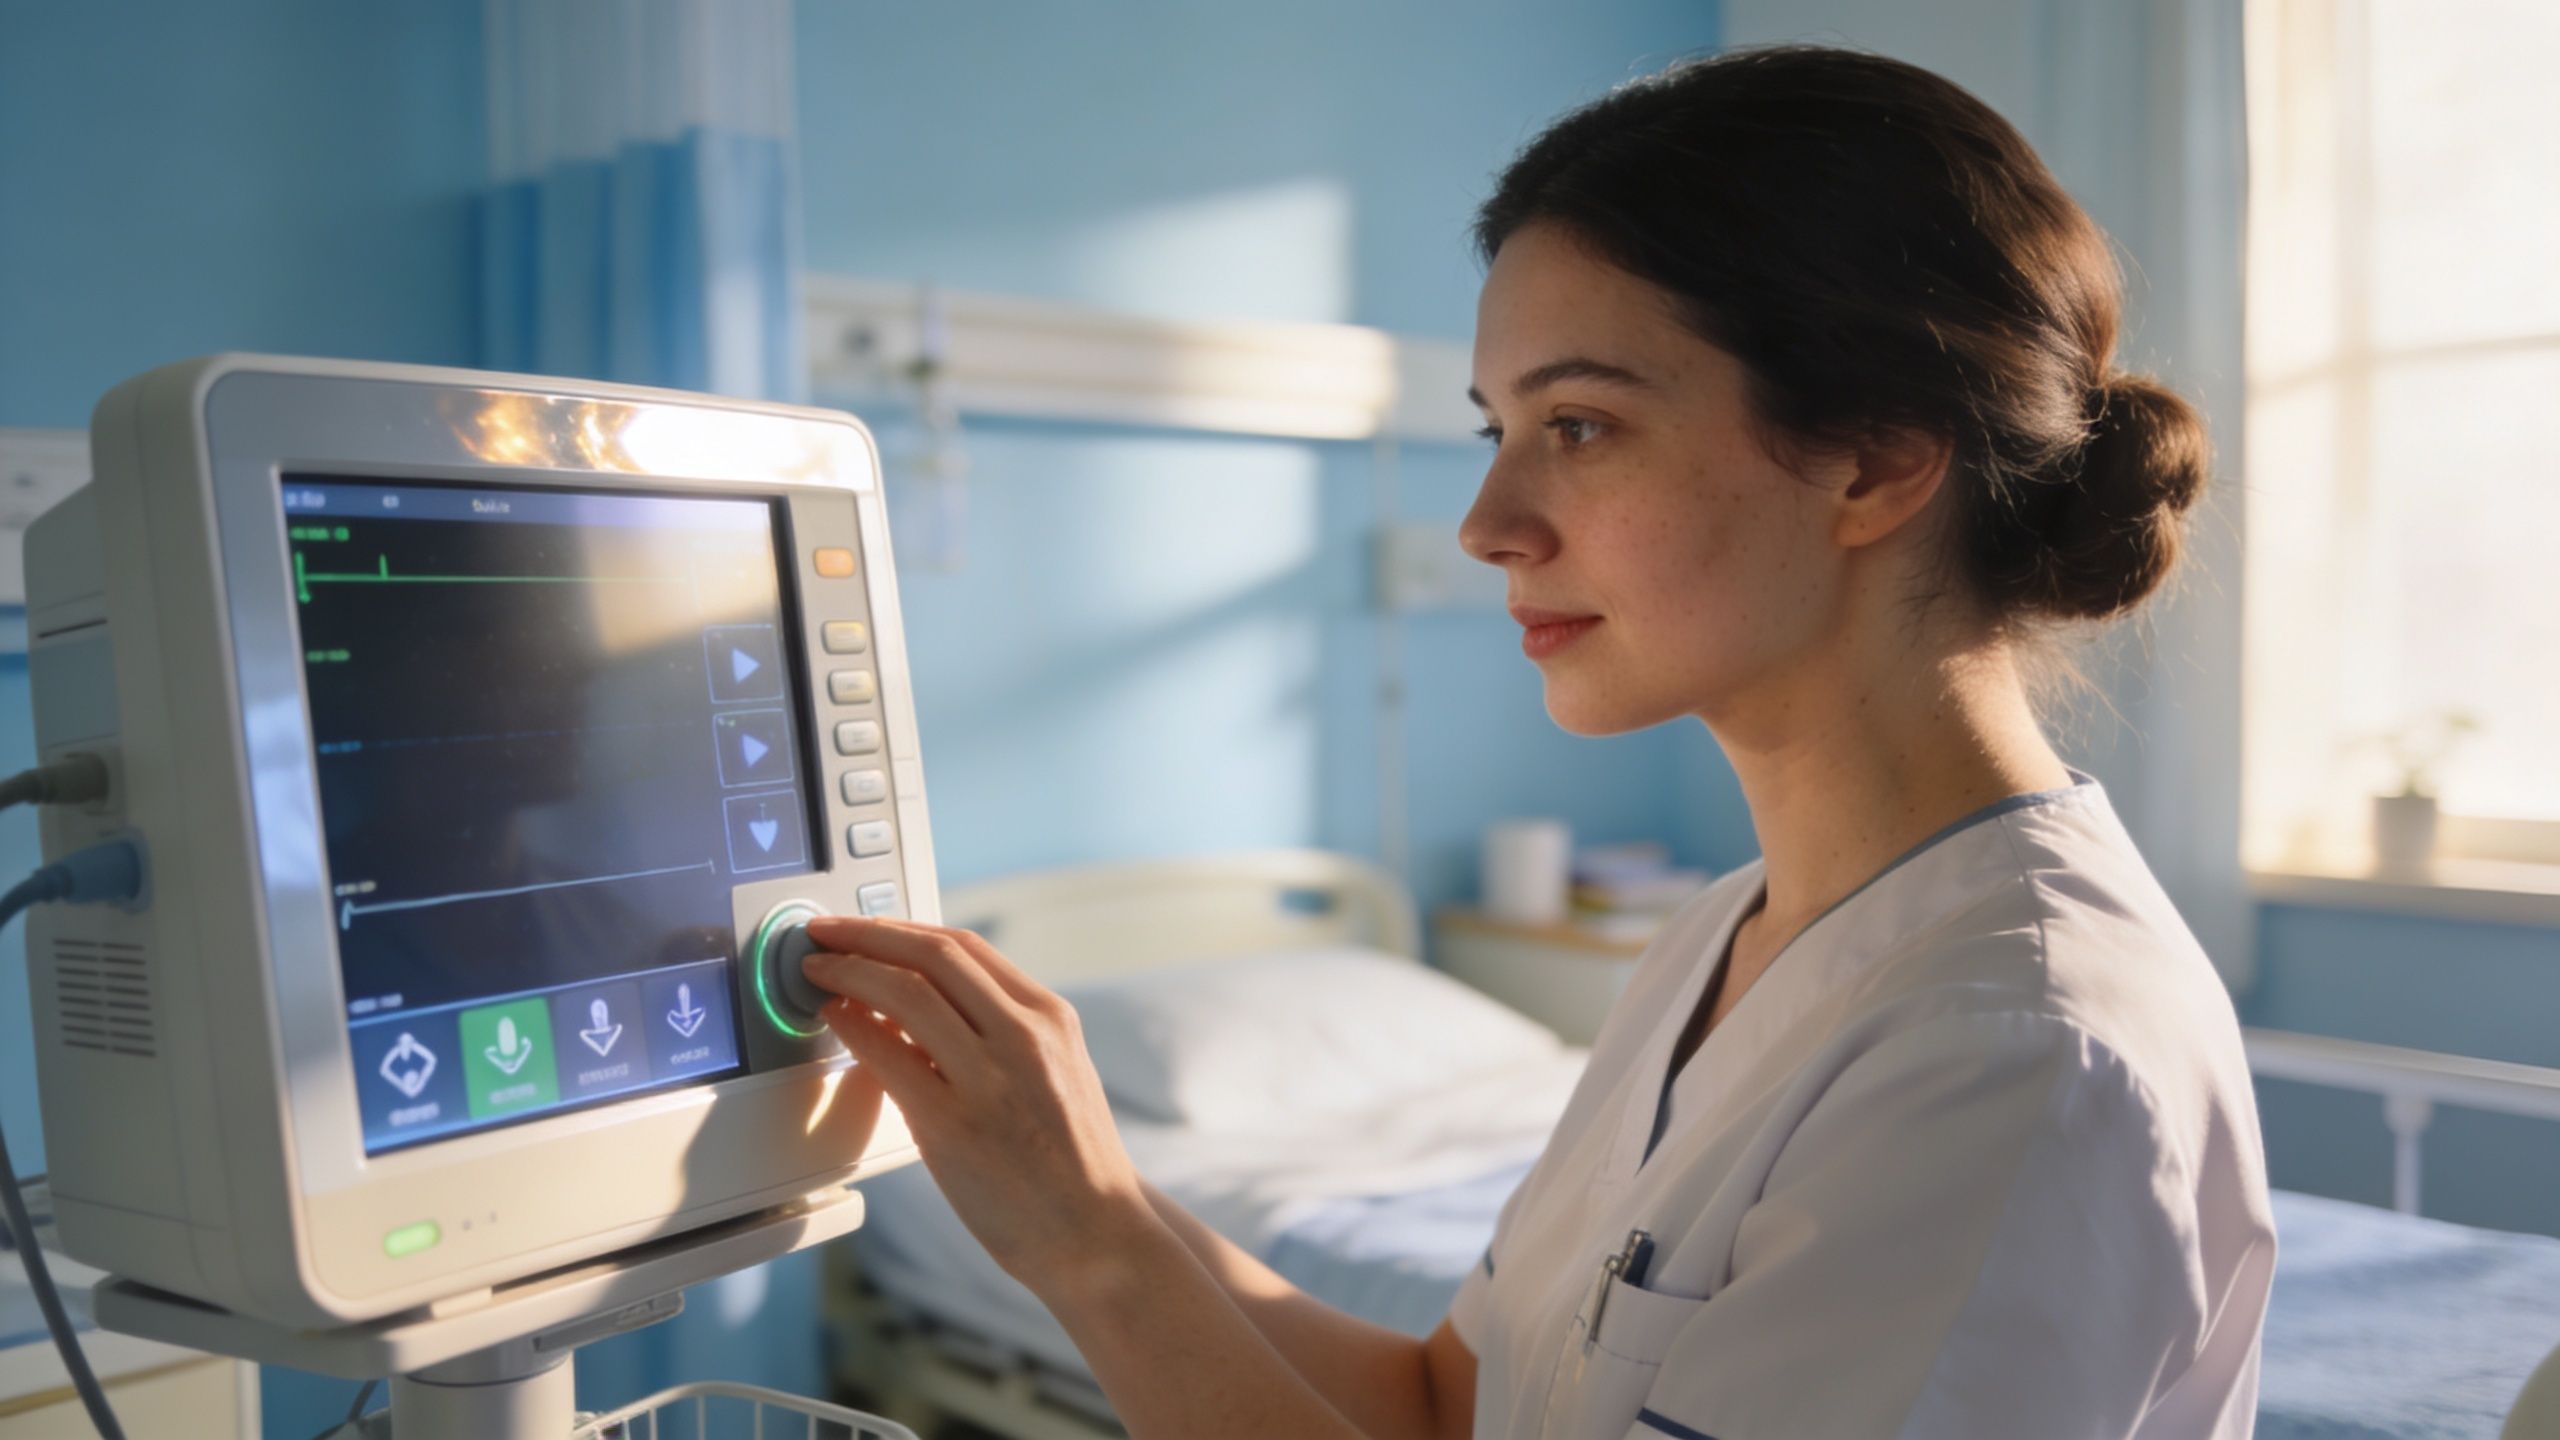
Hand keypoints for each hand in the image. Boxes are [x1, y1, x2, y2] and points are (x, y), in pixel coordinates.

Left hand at [800, 915, 1152, 1295]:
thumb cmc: (1072, 1162)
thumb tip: (921, 1006)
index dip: (903, 928)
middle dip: (866, 934)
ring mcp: (989, 1079)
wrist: (1097, 1233)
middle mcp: (1024, 1036)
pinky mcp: (954, 1126)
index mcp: (1051, 1017)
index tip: (867, 927)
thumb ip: (1003, 1034)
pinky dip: (853, 1028)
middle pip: (932, 954)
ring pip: (905, 993)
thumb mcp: (1056, 1072)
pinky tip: (835, 1021)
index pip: (967, 946)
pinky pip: (889, 1057)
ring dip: (850, 972)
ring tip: (819, 972)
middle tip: (825, 933)